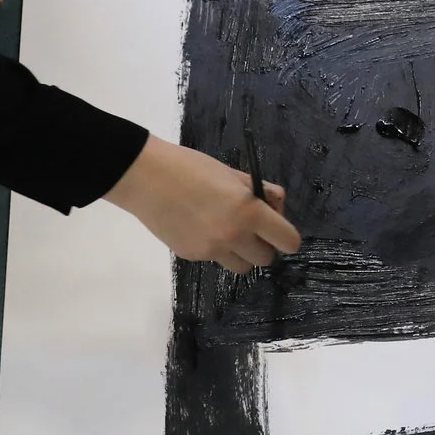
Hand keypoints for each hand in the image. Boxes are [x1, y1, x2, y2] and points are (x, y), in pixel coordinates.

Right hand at [103, 134, 300, 271]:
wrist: (146, 178)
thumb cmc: (190, 167)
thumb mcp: (232, 173)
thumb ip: (260, 191)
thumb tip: (277, 204)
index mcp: (249, 211)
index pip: (288, 241)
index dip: (286, 237)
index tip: (278, 230)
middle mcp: (234, 236)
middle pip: (266, 260)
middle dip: (263, 246)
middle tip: (251, 229)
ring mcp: (211, 250)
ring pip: (241, 267)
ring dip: (241, 254)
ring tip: (226, 231)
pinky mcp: (192, 256)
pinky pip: (215, 260)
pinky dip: (215, 249)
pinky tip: (199, 227)